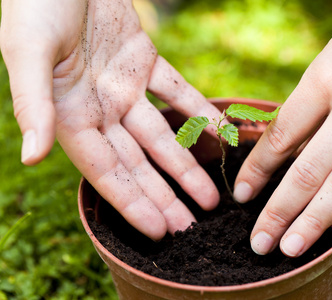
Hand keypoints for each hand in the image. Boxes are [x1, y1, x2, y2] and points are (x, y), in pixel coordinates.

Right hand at [0, 0, 220, 239]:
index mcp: (69, 115)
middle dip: (165, 196)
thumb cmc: (36, 4)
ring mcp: (124, 87)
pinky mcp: (144, 61)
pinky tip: (219, 136)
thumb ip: (32, 105)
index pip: (107, 171)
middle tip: (192, 228)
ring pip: (162, 136)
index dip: (133, 203)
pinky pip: (176, 92)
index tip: (160, 231)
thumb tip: (33, 158)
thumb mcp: (28, 53)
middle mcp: (100, 108)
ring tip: (211, 197)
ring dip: (186, 166)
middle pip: (139, 163)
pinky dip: (196, 112)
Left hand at [234, 0, 331, 256]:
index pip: (282, 135)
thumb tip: (288, 145)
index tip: (241, 194)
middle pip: (309, 170)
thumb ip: (313, 100)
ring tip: (290, 247)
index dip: (258, 170)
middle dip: (279, 211)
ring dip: (314, 221)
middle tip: (259, 243)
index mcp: (328, 76)